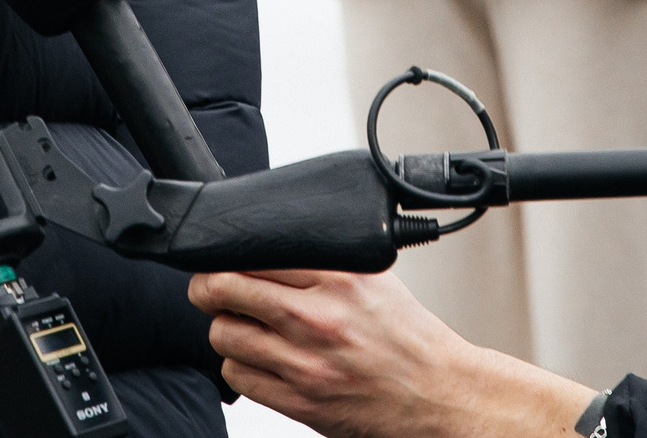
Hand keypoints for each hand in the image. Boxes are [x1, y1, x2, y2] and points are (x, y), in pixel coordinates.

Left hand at [189, 267, 594, 437]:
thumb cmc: (407, 338)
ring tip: (245, 327)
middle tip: (209, 288)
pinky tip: (262, 359)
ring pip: (224, 336)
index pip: (255, 253)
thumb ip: (322, 260)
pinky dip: (240, 367)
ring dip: (226, 330)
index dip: (225, 255)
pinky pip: (239, 377)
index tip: (219, 259)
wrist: (438, 394)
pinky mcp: (300, 402)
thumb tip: (267, 245)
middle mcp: (319, 318)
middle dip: (207, 287)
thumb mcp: (373, 279)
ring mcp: (306, 364)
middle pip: (225, 290)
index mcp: (339, 278)